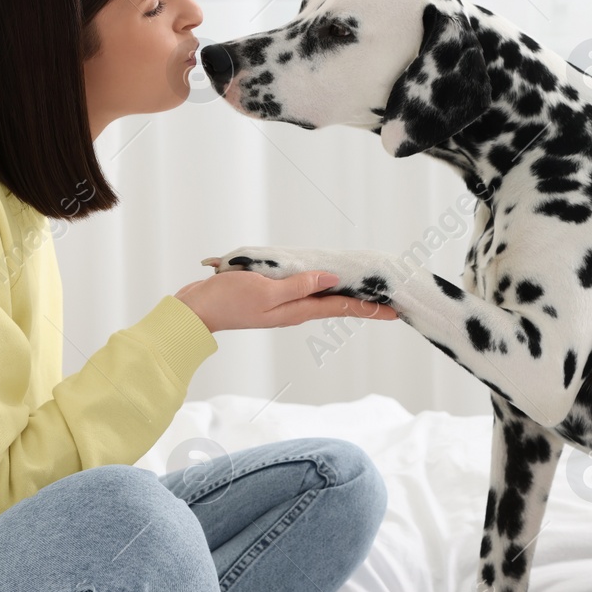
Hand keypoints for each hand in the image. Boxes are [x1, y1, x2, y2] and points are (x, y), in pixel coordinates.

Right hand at [174, 269, 398, 332]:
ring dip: (345, 295)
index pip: (341, 307)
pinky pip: (303, 290)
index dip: (369, 308)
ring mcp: (283, 304)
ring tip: (367, 294)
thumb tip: (331, 279)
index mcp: (296, 309)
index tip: (394, 312)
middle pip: (337, 304)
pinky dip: (321, 286)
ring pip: (322, 298)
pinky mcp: (271, 295)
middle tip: (390, 304)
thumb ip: (299, 285)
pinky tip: (327, 281)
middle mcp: (294, 309)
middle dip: (364, 304)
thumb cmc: (228, 300)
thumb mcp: (266, 290)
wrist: (197, 310)